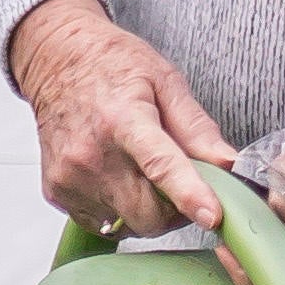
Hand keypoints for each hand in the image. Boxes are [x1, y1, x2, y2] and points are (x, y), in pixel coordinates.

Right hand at [7, 0, 234, 234]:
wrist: (56, 61)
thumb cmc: (113, 66)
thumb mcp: (166, 81)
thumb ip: (197, 128)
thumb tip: (228, 163)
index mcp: (124, 120)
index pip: (160, 166)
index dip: (189, 194)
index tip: (212, 216)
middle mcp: (91, 154)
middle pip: (148, 213)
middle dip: (175, 210)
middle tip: (181, 184)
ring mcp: (70, 177)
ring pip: (128, 224)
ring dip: (149, 212)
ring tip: (146, 176)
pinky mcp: (56, 191)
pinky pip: (102, 224)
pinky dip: (121, 212)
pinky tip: (120, 181)